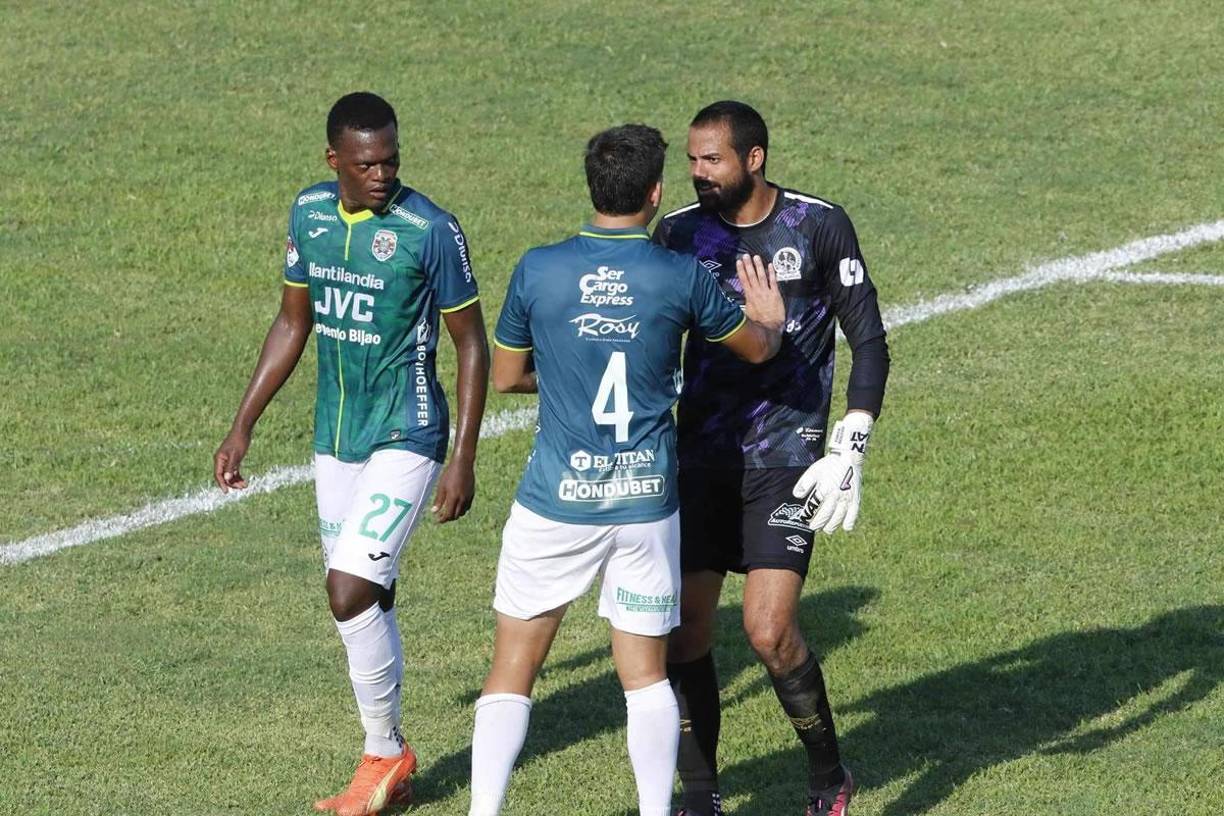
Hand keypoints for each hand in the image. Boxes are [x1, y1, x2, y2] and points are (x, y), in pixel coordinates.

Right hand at [214, 428, 250, 491]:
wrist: (243, 431)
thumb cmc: (239, 442)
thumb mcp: (236, 455)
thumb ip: (231, 467)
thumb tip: (227, 479)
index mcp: (219, 459)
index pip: (218, 475)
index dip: (222, 484)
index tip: (226, 492)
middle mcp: (221, 461)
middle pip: (224, 476)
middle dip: (232, 483)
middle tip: (241, 488)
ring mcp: (227, 460)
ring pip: (230, 474)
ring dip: (236, 481)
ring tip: (245, 486)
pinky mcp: (233, 460)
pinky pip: (234, 471)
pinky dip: (238, 476)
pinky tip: (244, 481)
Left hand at [431, 458, 474, 522]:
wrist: (463, 465)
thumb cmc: (450, 474)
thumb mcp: (441, 487)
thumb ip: (439, 500)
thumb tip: (434, 511)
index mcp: (453, 498)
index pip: (448, 515)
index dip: (443, 519)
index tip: (438, 520)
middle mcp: (462, 499)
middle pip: (456, 515)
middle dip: (449, 518)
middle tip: (442, 516)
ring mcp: (468, 497)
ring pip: (462, 512)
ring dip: (456, 514)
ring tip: (449, 511)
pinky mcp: (472, 494)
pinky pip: (467, 506)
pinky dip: (462, 509)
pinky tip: (457, 505)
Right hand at [736, 253, 784, 331]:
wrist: (769, 327)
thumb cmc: (757, 323)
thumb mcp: (746, 314)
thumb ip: (742, 305)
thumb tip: (733, 303)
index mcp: (749, 296)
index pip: (743, 280)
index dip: (741, 270)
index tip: (738, 262)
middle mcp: (757, 292)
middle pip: (751, 276)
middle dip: (748, 265)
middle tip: (746, 255)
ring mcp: (766, 292)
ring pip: (761, 276)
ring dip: (758, 266)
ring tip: (756, 257)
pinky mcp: (775, 294)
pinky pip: (773, 281)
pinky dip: (771, 273)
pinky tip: (770, 265)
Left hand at [792, 412, 873, 533]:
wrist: (848, 458)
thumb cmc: (829, 465)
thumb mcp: (813, 471)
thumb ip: (804, 484)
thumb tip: (796, 496)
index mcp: (823, 489)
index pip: (812, 508)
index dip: (807, 516)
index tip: (805, 519)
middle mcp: (835, 497)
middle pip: (824, 517)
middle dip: (817, 525)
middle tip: (813, 527)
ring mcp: (846, 500)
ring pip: (837, 520)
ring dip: (830, 527)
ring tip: (825, 529)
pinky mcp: (855, 501)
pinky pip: (852, 517)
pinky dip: (847, 524)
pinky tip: (843, 526)